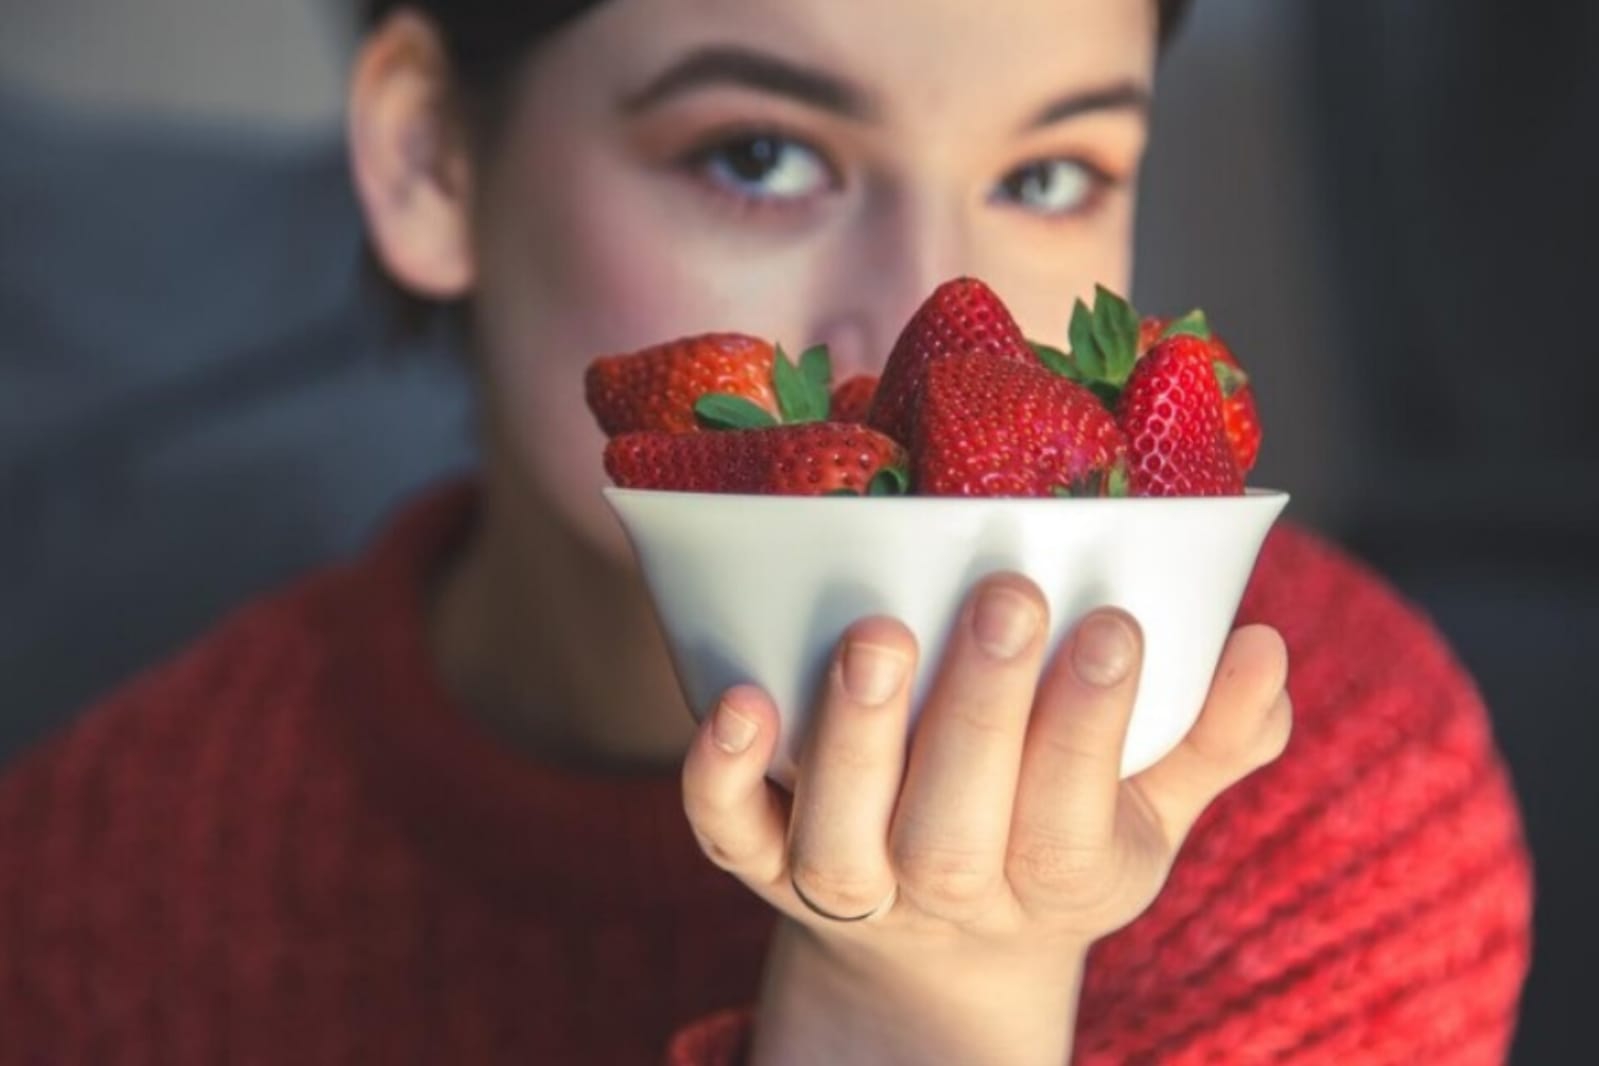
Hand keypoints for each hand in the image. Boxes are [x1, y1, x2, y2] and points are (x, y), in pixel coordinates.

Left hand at [681, 574, 1291, 1065]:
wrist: (938, 941)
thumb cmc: (1052, 839)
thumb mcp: (1150, 810)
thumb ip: (1215, 739)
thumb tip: (1266, 649)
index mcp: (1054, 879)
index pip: (1073, 823)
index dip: (1091, 730)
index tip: (1116, 623)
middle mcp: (946, 894)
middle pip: (956, 833)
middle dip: (985, 715)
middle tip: (1010, 595)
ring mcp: (848, 884)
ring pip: (842, 837)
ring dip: (858, 739)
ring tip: (880, 634)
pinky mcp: (762, 861)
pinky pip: (728, 837)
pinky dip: (719, 778)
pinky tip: (734, 696)